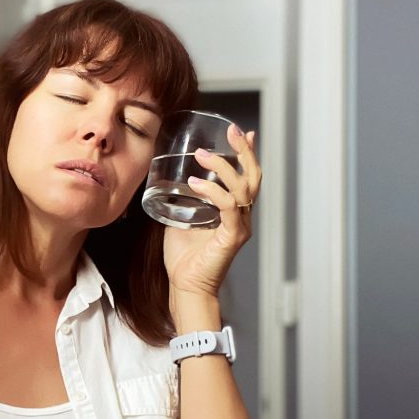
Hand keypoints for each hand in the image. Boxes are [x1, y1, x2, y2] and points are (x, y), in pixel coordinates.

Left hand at [162, 124, 261, 303]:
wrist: (186, 287)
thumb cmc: (183, 259)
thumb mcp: (179, 220)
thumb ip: (180, 202)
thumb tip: (166, 182)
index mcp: (233, 212)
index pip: (246, 177)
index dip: (246, 154)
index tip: (240, 132)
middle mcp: (241, 217)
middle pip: (252, 177)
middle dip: (244, 151)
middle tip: (230, 131)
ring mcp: (239, 226)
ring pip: (243, 188)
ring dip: (223, 166)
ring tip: (202, 154)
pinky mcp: (232, 236)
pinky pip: (228, 207)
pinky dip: (214, 192)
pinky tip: (196, 184)